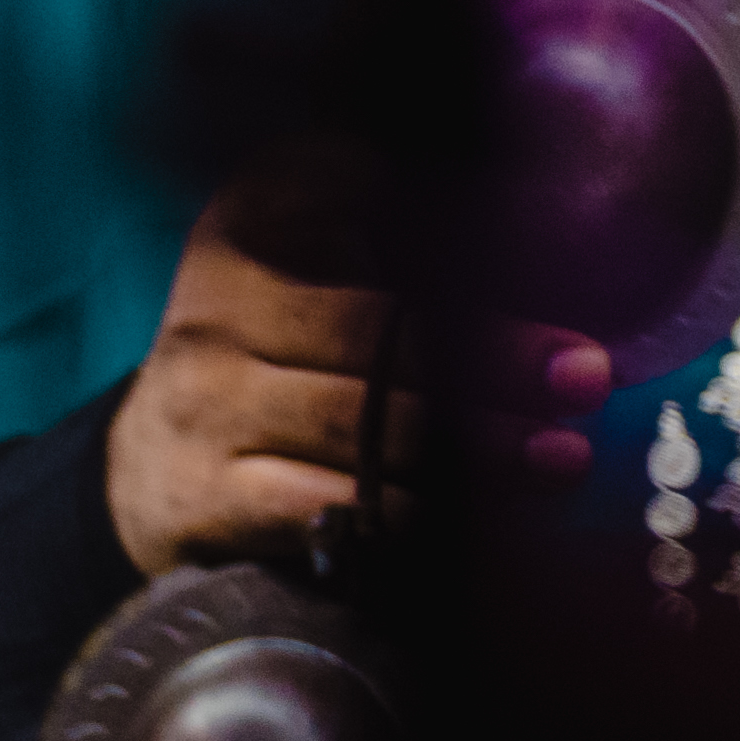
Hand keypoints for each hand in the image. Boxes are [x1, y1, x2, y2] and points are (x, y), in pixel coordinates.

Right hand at [108, 155, 607, 574]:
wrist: (152, 473)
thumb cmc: (276, 357)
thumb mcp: (324, 274)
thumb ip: (416, 249)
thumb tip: (552, 280)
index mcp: (250, 223)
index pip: (375, 222)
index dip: (467, 245)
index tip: (537, 263)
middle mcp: (215, 307)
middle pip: (386, 335)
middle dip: (499, 363)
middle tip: (587, 381)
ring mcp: (201, 405)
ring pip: (365, 427)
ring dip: (478, 448)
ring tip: (562, 455)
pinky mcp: (198, 496)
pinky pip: (331, 505)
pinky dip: (409, 512)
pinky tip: (467, 518)